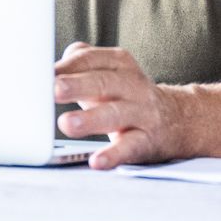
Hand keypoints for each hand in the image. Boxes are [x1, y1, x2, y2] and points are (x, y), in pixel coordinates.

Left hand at [53, 43, 185, 168]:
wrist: (177, 119)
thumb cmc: (126, 95)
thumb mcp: (107, 72)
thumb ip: (79, 61)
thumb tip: (47, 65)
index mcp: (119, 64)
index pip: (91, 59)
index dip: (67, 66)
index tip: (43, 73)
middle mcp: (132, 85)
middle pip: (102, 82)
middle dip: (77, 86)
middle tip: (53, 90)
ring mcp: (141, 113)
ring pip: (115, 114)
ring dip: (90, 120)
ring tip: (67, 124)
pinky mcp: (147, 141)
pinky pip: (130, 147)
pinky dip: (113, 155)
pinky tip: (97, 161)